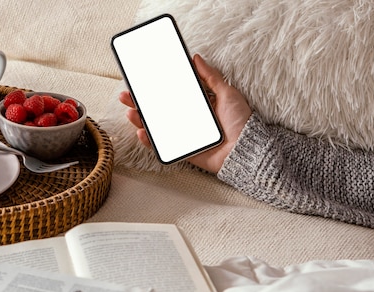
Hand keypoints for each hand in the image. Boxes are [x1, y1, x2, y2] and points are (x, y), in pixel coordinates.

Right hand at [118, 54, 251, 172]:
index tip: (141, 81)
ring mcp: (183, 135)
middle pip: (158, 110)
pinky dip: (150, 140)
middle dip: (140, 103)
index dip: (155, 89)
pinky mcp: (183, 150)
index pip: (171, 95)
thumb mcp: (227, 93)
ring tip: (131, 112)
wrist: (246, 150)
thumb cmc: (241, 122)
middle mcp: (188, 119)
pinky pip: (162, 146)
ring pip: (156, 127)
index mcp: (197, 105)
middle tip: (126, 95)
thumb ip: (211, 77)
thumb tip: (196, 58)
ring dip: (140, 119)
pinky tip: (142, 132)